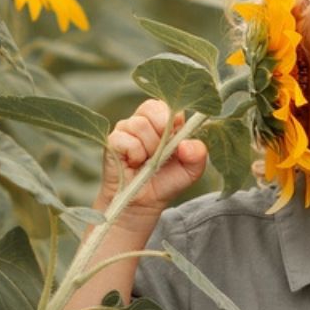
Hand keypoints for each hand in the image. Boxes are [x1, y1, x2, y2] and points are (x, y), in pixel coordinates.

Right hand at [101, 98, 206, 228]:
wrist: (144, 204)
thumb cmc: (166, 183)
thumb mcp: (191, 170)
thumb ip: (198, 154)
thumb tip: (185, 144)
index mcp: (162, 121)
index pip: (167, 104)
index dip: (173, 120)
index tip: (176, 139)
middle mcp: (143, 121)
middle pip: (153, 109)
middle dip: (162, 133)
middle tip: (161, 153)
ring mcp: (125, 129)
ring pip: (140, 124)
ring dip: (149, 148)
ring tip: (147, 162)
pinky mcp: (112, 141)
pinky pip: (126, 140)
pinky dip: (135, 155)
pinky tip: (134, 164)